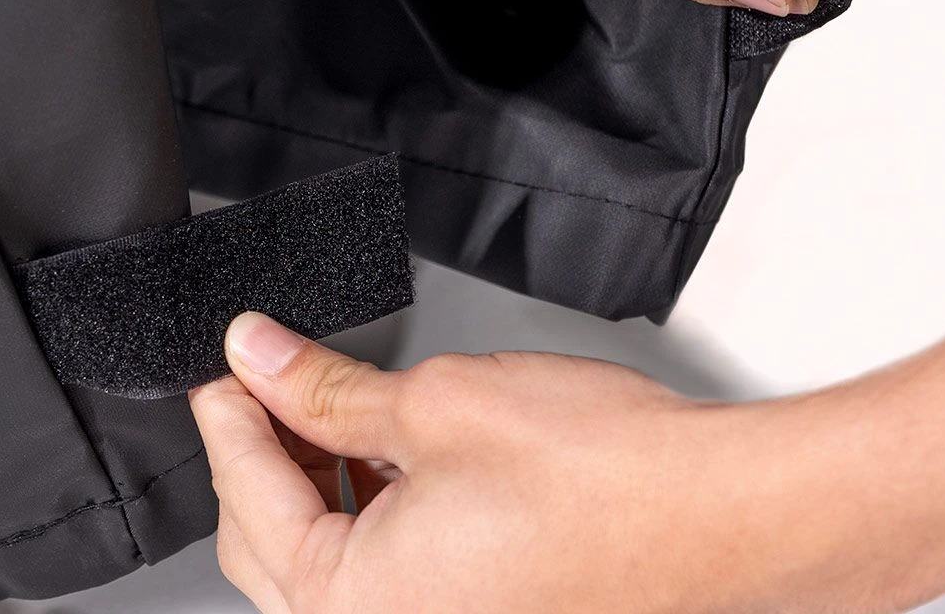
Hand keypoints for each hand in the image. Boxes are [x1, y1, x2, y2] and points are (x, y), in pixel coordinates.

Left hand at [189, 314, 944, 613]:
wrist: (718, 508)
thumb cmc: (600, 474)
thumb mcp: (433, 403)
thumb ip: (325, 388)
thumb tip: (259, 356)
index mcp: (357, 606)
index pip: (251, 497)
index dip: (232, 414)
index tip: (227, 362)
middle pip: (274, 540)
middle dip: (262, 449)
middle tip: (264, 375)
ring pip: (327, 554)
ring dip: (314, 474)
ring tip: (320, 400)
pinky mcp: (477, 608)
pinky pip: (385, 565)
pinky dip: (365, 502)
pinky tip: (379, 448)